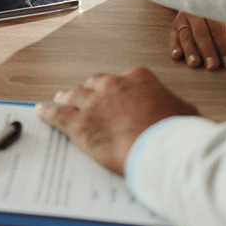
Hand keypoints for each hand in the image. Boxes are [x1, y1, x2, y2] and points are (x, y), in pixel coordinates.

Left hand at [37, 67, 198, 175]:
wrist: (160, 147)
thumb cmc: (174, 132)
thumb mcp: (184, 112)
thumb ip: (176, 107)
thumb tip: (182, 112)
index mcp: (138, 77)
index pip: (122, 80)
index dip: (116, 90)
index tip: (116, 97)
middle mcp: (113, 84)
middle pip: (95, 84)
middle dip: (89, 91)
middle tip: (85, 97)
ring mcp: (94, 102)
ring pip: (74, 95)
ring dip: (66, 98)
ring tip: (60, 99)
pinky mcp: (80, 123)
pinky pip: (58, 115)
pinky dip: (48, 113)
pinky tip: (41, 112)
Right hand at [169, 11, 225, 69]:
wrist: (202, 0)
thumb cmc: (220, 16)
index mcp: (214, 10)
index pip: (218, 30)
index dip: (223, 47)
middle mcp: (198, 13)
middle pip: (201, 33)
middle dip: (207, 50)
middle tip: (211, 66)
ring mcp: (185, 18)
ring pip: (186, 35)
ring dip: (190, 50)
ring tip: (194, 63)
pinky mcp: (175, 25)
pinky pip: (173, 36)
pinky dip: (174, 46)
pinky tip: (176, 55)